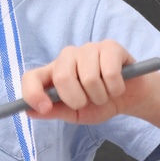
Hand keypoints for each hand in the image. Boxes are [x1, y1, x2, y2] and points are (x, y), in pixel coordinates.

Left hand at [19, 41, 154, 125]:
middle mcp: (67, 57)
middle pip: (62, 77)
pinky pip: (110, 73)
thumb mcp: (75, 114)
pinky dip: (116, 88)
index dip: (33, 93)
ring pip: (89, 78)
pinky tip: (117, 86)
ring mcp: (88, 49)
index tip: (45, 108)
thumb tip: (30, 111)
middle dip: (78, 99)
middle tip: (89, 102)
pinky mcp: (110, 47)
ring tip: (105, 93)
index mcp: (54, 73)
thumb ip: (54, 111)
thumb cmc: (100, 104)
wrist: (130, 98)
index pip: (31, 77)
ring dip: (101, 96)